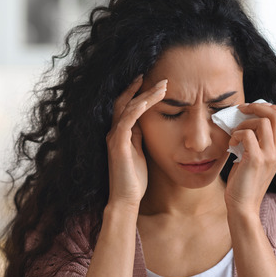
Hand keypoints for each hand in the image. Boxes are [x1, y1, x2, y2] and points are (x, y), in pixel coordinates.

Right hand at [105, 76, 167, 211]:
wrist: (125, 199)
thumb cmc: (134, 179)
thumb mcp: (140, 152)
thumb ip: (139, 137)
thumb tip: (147, 123)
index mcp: (119, 133)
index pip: (126, 106)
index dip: (137, 92)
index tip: (152, 81)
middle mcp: (114, 132)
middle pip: (124, 101)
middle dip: (141, 87)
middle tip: (158, 77)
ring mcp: (114, 137)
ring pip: (127, 107)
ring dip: (145, 94)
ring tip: (162, 85)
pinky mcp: (118, 144)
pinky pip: (127, 120)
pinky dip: (138, 108)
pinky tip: (150, 100)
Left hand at [225, 102, 275, 215]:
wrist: (242, 205)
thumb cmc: (244, 181)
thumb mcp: (255, 158)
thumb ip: (257, 142)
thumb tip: (246, 120)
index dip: (275, 108)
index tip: (256, 109)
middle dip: (257, 106)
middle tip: (241, 110)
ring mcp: (270, 155)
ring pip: (263, 122)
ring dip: (244, 123)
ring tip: (234, 135)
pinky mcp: (256, 160)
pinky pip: (246, 134)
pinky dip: (235, 134)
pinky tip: (231, 144)